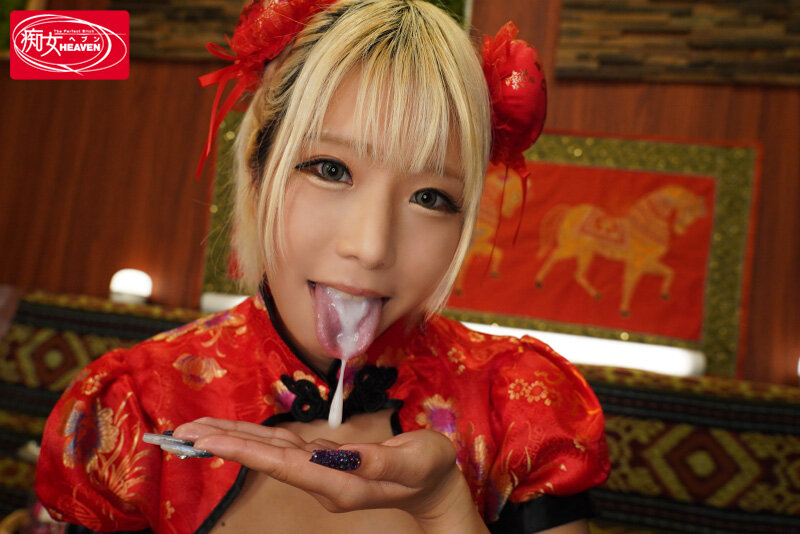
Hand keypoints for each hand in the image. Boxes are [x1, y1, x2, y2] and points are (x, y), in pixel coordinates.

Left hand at [174, 418, 486, 531]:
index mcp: (341, 483)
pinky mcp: (324, 461)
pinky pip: (284, 449)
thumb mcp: (414, 461)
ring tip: (197, 431)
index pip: (284, 465)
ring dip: (234, 441)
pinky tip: (236, 434)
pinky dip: (256, 439)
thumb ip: (379, 462)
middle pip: (267, 460)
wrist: (433, 485)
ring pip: (270, 453)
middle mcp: (323, 480)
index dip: (245, 450)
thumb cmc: (428, 468)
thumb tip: (341, 458)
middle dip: (225, 445)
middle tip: (183, 434)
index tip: (209, 442)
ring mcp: (321, 471)